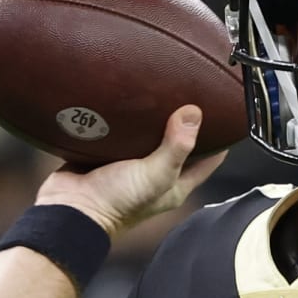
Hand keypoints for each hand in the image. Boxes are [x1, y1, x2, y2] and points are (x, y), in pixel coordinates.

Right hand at [32, 106, 227, 237]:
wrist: (70, 209)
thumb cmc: (116, 203)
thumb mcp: (155, 174)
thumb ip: (176, 146)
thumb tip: (194, 113)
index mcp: (174, 184)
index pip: (208, 159)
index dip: (221, 139)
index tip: (227, 112)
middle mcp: (155, 174)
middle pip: (179, 143)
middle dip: (187, 121)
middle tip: (194, 92)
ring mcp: (130, 163)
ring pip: (149, 135)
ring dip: (155, 117)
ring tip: (163, 89)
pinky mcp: (106, 153)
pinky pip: (121, 132)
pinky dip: (126, 117)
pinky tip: (129, 98)